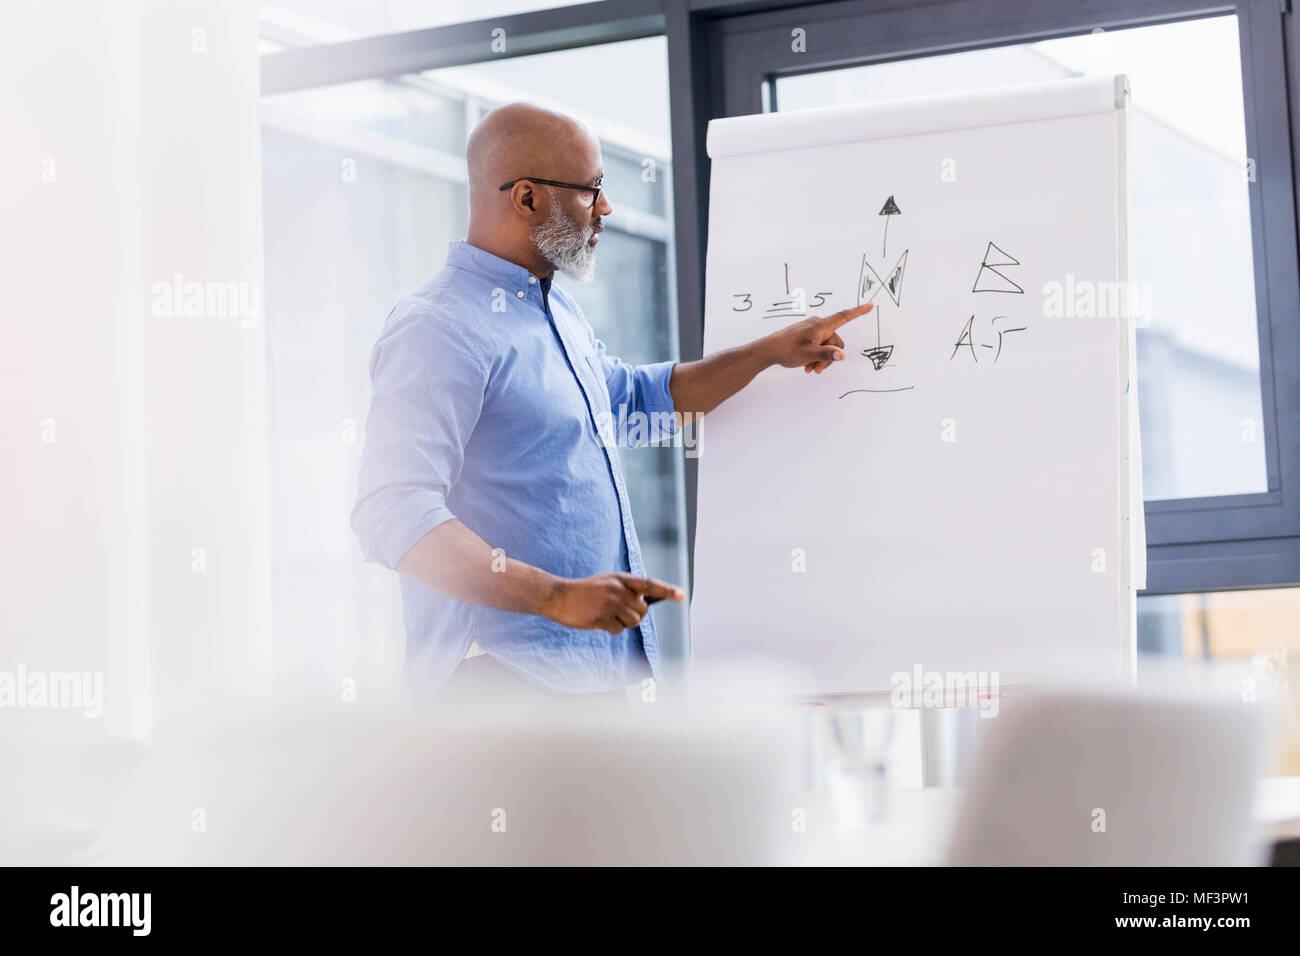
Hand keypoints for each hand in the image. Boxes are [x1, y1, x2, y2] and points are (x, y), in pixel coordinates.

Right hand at [543, 572, 684, 635]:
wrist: (558, 595)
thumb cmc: (584, 591)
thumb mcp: (606, 583)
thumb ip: (625, 591)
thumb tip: (642, 608)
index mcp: (621, 578)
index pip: (649, 584)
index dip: (667, 590)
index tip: (682, 595)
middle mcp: (618, 590)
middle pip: (642, 611)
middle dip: (634, 616)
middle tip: (619, 613)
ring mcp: (610, 604)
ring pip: (632, 622)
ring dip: (623, 624)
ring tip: (607, 616)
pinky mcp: (602, 617)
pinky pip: (618, 630)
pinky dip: (610, 629)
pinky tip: (597, 621)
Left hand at [762, 303, 872, 374]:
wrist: (768, 350)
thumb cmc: (787, 350)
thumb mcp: (808, 354)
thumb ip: (826, 354)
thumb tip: (841, 355)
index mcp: (820, 326)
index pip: (843, 316)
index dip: (858, 312)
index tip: (870, 305)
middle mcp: (818, 324)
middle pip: (835, 341)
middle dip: (829, 356)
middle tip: (816, 369)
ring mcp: (812, 330)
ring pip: (827, 346)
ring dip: (821, 359)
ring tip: (810, 368)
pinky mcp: (807, 335)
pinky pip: (818, 345)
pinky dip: (815, 356)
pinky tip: (807, 365)